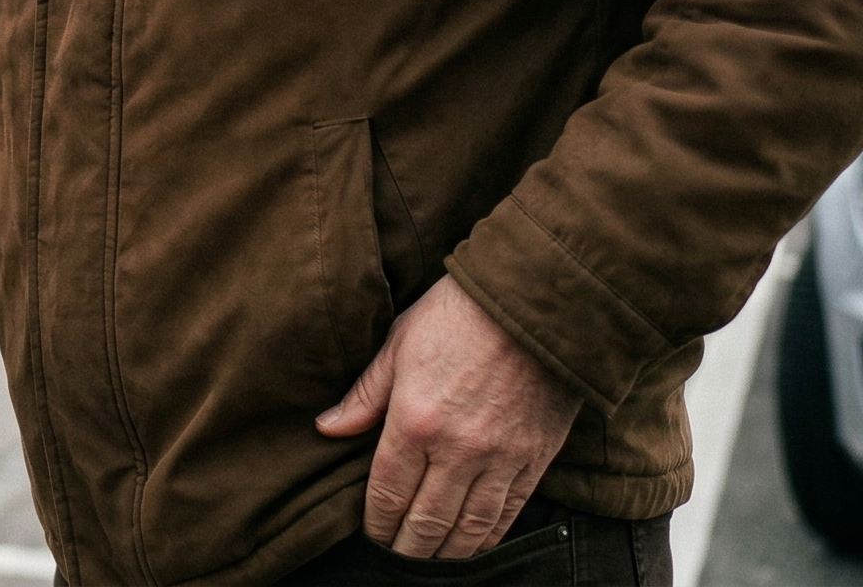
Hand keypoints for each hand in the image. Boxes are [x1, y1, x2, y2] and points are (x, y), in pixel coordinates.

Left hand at [314, 276, 579, 559]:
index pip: (388, 494)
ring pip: (469, 527)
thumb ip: (364, 395)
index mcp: (414, 422)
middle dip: (408, 549)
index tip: (371, 537)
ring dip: (447, 552)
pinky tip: (475, 545)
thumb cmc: (457, 314)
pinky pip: (509, 513)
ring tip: (431, 562)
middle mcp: (457, 450)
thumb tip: (328, 428)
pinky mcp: (534, 459)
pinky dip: (490, 537)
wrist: (532, 302)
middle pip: (427, 521)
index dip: (377, 525)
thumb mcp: (397, 344)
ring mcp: (499, 458)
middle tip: (396, 560)